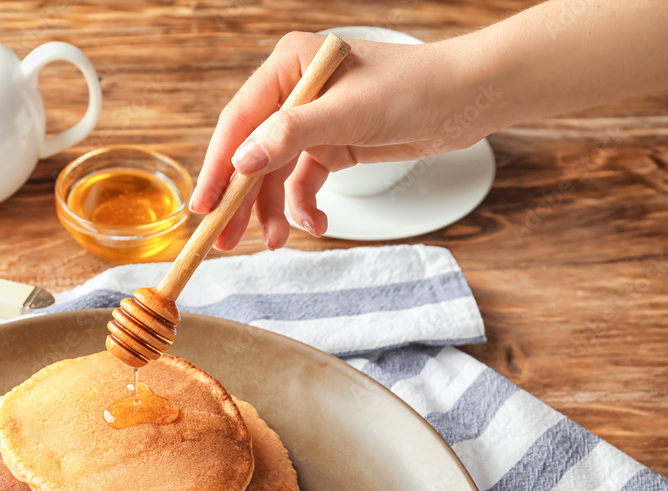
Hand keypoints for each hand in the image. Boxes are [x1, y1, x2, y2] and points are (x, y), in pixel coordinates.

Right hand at [189, 31, 479, 249]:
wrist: (467, 100)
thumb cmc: (413, 89)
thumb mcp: (346, 113)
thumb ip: (289, 136)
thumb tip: (240, 164)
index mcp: (288, 68)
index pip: (239, 123)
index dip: (218, 168)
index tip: (204, 207)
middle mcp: (294, 93)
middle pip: (252, 153)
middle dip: (241, 199)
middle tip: (224, 238)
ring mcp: (312, 122)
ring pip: (276, 174)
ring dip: (274, 209)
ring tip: (275, 241)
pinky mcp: (331, 146)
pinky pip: (304, 182)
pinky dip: (306, 205)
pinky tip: (315, 223)